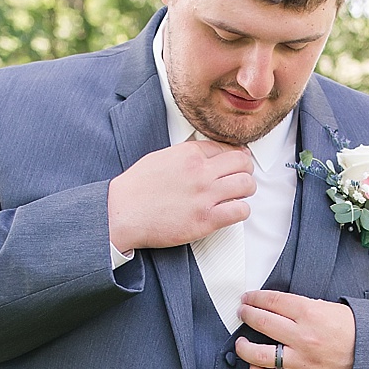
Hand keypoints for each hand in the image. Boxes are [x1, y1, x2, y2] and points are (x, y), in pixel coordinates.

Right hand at [107, 135, 253, 254]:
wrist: (122, 212)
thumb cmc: (137, 188)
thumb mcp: (161, 158)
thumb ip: (186, 155)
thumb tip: (205, 155)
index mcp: (188, 153)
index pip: (225, 148)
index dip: (233, 156)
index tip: (235, 163)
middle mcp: (200, 172)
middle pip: (242, 163)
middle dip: (245, 171)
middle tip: (240, 178)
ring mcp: (204, 196)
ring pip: (246, 185)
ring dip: (246, 190)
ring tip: (237, 196)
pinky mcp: (206, 220)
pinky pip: (240, 211)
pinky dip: (241, 211)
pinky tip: (232, 212)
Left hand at [236, 288, 357, 368]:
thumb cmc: (357, 334)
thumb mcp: (333, 310)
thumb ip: (305, 308)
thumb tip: (279, 307)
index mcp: (311, 313)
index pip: (272, 301)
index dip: (254, 298)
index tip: (248, 298)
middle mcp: (303, 337)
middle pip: (261, 322)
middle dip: (246, 315)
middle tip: (242, 313)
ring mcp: (302, 362)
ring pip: (259, 355)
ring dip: (244, 347)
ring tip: (241, 343)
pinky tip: (255, 367)